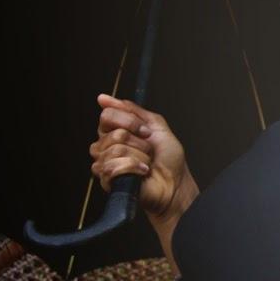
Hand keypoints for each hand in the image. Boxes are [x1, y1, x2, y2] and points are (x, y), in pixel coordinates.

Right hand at [90, 93, 197, 225]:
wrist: (176, 182)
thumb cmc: (168, 158)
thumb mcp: (155, 125)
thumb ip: (131, 110)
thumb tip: (103, 98)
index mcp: (115, 131)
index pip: (107, 116)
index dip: (130, 121)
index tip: (145, 130)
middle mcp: (106, 147)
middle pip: (113, 133)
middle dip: (138, 141)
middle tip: (149, 150)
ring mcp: (105, 164)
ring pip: (116, 150)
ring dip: (140, 155)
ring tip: (146, 162)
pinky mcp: (108, 180)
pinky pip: (115, 167)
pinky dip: (135, 168)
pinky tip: (142, 172)